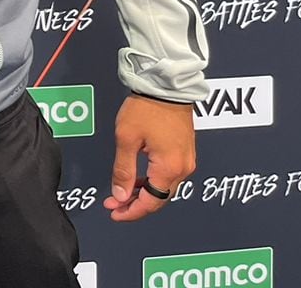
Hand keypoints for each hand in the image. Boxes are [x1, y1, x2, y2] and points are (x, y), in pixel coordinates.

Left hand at [102, 95, 195, 221]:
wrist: (166, 87)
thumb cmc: (146, 109)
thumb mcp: (127, 139)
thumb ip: (123, 170)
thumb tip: (120, 195)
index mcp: (170, 168)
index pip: (151, 202)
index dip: (131, 211)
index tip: (114, 212)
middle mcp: (183, 168)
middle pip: (159, 198)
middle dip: (135, 203)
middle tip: (113, 203)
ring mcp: (187, 161)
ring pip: (164, 188)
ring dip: (143, 192)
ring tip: (121, 191)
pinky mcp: (185, 152)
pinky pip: (168, 175)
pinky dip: (152, 181)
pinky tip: (137, 178)